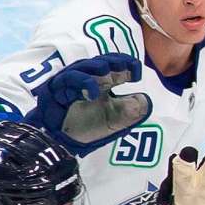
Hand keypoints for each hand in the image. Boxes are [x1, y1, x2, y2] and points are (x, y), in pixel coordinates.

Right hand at [24, 54, 151, 155]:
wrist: (61, 143)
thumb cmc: (86, 130)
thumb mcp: (116, 121)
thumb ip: (131, 111)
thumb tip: (146, 99)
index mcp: (102, 83)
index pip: (115, 66)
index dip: (127, 64)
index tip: (137, 74)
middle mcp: (87, 79)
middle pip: (101, 61)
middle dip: (115, 62)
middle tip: (126, 67)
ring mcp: (72, 81)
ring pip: (85, 66)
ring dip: (99, 68)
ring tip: (111, 75)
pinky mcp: (58, 87)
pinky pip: (70, 79)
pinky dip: (84, 83)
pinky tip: (94, 93)